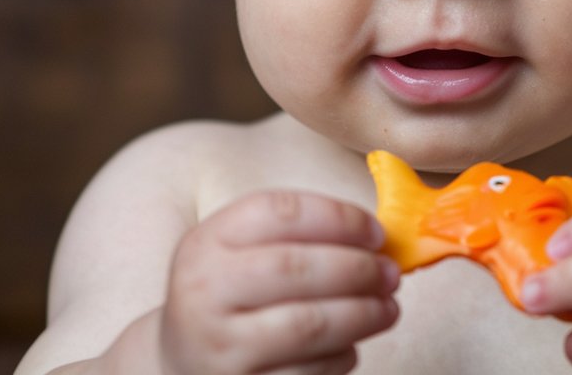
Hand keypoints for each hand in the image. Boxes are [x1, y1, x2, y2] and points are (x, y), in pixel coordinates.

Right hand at [159, 191, 399, 374]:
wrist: (181, 362)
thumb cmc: (231, 297)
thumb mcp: (241, 252)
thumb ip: (300, 236)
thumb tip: (380, 240)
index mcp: (208, 242)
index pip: (279, 212)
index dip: (338, 218)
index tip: (377, 231)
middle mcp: (205, 291)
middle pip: (295, 268)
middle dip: (357, 268)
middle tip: (391, 273)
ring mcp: (220, 346)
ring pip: (308, 324)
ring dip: (362, 314)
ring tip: (387, 308)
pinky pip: (308, 372)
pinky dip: (342, 355)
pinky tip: (351, 344)